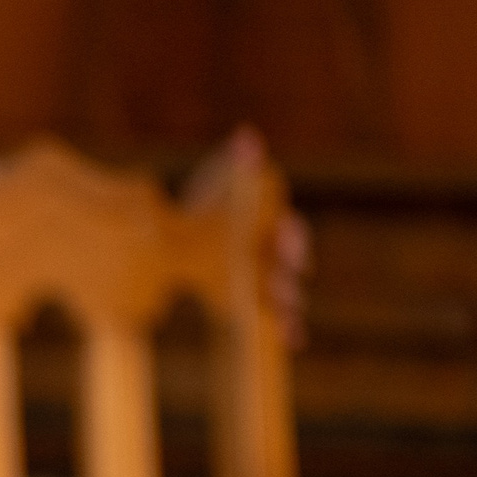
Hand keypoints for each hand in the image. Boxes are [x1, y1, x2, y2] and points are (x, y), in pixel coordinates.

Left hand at [185, 126, 311, 348]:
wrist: (179, 239)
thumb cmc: (207, 207)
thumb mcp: (217, 185)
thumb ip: (235, 166)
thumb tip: (248, 137)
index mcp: (268, 224)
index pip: (287, 230)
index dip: (291, 238)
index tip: (290, 246)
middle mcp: (273, 252)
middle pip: (289, 265)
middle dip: (290, 274)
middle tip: (292, 284)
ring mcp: (264, 278)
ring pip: (284, 292)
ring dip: (291, 303)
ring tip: (293, 314)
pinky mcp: (251, 301)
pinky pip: (271, 315)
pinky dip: (287, 326)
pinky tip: (297, 340)